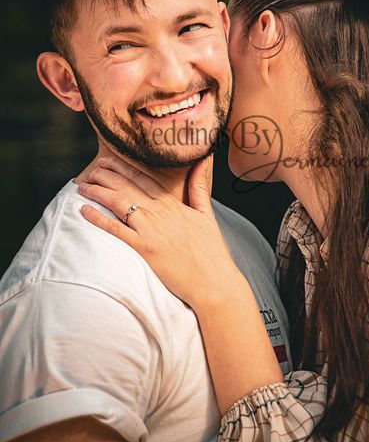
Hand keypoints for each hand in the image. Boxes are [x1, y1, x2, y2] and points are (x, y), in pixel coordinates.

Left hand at [76, 156, 241, 308]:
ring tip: (81, 186)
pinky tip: (84, 210)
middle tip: (89, 169)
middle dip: (105, 175)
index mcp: (174, 204)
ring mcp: (152, 229)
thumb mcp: (208, 215)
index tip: (108, 160)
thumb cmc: (212, 252)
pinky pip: (116, 230)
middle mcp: (161, 213)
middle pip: (127, 186)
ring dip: (98, 192)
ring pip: (119, 202)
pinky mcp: (145, 248)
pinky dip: (99, 219)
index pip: (144, 179)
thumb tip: (201, 162)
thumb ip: (200, 188)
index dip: (123, 167)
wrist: (214, 281)